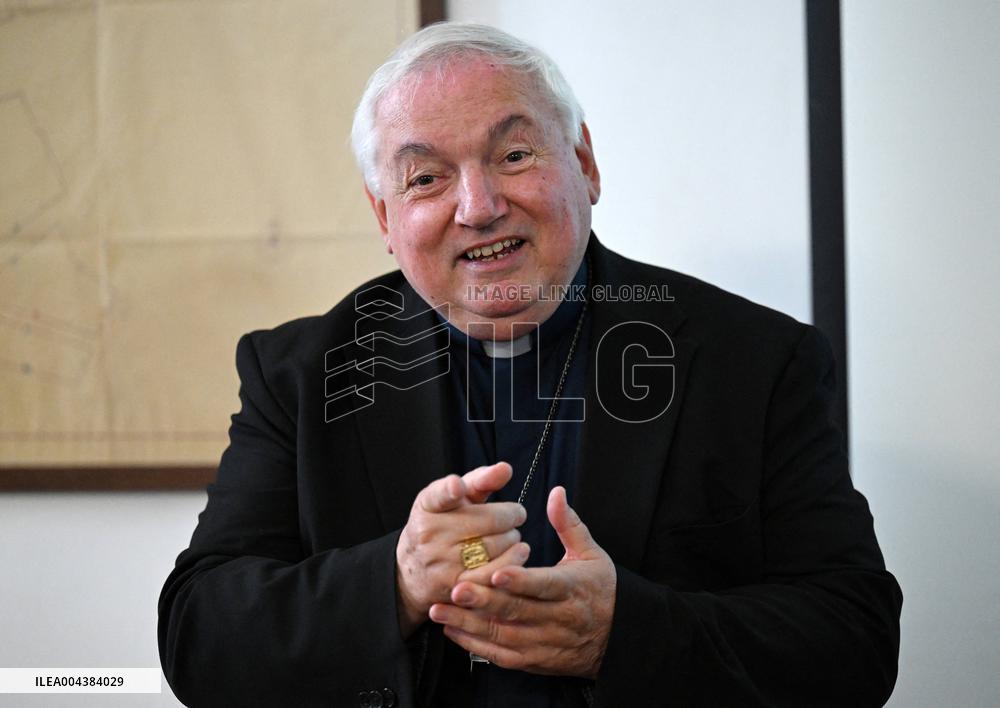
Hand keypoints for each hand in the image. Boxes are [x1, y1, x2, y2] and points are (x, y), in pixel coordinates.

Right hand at [395, 462, 530, 636]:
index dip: (449, 491)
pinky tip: (517, 553)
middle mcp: (430, 534)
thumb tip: (506, 468)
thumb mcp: (453, 499)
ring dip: (513, 540)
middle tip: (514, 517)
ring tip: (512, 536)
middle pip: (489, 520)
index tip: (457, 487)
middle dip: (510, 516)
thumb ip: (480, 480)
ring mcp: (441, 563)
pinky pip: (495, 574)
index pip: (439, 495)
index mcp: (428, 506)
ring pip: (496, 547)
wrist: (412, 571)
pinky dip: (512, 562)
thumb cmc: (441, 526)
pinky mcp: (455, 588)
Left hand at [428, 486, 616, 678]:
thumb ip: (569, 524)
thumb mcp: (591, 553)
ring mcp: (545, 642)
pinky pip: (502, 656)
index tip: (496, 573)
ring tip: (441, 610)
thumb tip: (556, 492)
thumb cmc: (601, 589)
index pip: (544, 585)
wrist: (618, 638)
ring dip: (471, 624)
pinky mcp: (535, 660)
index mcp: (572, 589)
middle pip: (518, 611)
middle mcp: (558, 618)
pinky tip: (453, 630)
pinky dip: (476, 645)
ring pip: (505, 635)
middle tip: (455, 590)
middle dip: (484, 601)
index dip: (521, 581)